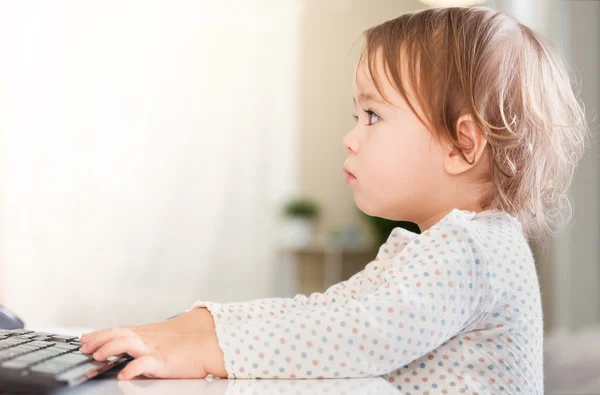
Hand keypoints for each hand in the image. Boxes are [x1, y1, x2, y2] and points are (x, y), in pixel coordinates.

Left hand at [79, 308, 226, 379]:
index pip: (119, 330)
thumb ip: (147, 341)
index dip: (100, 333)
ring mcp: (154, 348)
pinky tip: (123, 374)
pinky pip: (143, 364)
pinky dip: (131, 369)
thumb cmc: (189, 344)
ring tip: (97, 356)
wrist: (209, 344)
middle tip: (84, 346)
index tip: (85, 337)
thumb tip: (131, 347)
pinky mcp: (162, 361)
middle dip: (98, 339)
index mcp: (147, 333)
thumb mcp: (163, 338)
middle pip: (118, 332)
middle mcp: (148, 338)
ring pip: (126, 343)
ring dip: (109, 348)